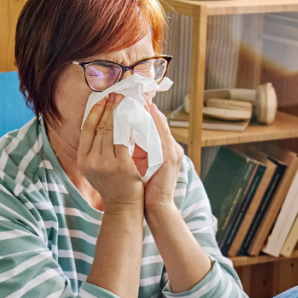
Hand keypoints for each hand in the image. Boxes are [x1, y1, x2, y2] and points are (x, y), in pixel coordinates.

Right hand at [79, 93, 144, 211]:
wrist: (124, 207)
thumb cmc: (113, 186)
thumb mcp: (96, 168)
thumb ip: (95, 149)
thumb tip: (100, 124)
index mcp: (83, 159)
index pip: (86, 129)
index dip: (94, 111)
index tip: (102, 98)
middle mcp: (91, 160)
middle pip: (100, 127)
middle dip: (109, 107)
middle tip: (117, 93)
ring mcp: (106, 163)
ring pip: (112, 130)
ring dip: (119, 112)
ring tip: (125, 100)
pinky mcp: (121, 165)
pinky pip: (124, 139)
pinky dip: (129, 126)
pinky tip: (134, 116)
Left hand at [142, 95, 183, 211]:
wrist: (157, 207)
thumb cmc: (147, 186)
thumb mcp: (143, 163)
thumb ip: (139, 148)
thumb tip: (124, 133)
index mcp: (166, 148)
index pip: (155, 123)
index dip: (145, 109)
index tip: (133, 96)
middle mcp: (172, 147)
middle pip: (159, 119)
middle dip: (146, 104)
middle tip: (133, 91)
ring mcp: (173, 151)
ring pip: (160, 124)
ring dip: (148, 110)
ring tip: (136, 97)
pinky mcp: (169, 158)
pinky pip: (161, 135)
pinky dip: (153, 123)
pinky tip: (143, 114)